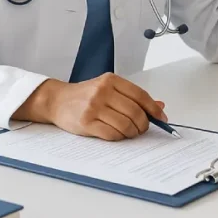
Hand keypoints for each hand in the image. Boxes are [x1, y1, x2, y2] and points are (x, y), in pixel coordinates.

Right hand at [29, 73, 167, 140]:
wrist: (57, 100)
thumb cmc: (85, 95)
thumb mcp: (108, 88)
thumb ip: (132, 96)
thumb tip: (159, 106)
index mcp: (112, 80)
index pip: (140, 95)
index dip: (153, 109)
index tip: (161, 118)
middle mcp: (103, 91)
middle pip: (135, 112)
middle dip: (143, 124)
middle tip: (143, 129)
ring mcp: (94, 107)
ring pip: (125, 124)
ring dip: (132, 132)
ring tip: (131, 132)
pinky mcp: (86, 122)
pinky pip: (111, 134)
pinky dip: (119, 137)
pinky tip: (118, 135)